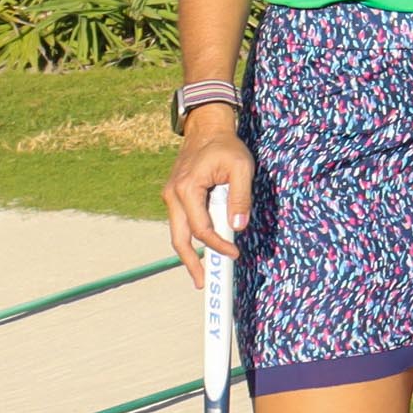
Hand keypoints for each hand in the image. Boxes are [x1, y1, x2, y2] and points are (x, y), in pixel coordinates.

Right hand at [164, 117, 253, 283]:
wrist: (207, 129)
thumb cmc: (226, 147)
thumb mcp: (241, 167)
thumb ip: (240, 196)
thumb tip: (238, 225)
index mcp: (187, 188)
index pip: (201, 228)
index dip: (218, 245)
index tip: (234, 253)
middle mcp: (173, 195)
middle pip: (179, 238)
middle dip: (191, 263)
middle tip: (203, 284)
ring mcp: (171, 196)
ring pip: (177, 233)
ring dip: (189, 254)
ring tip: (201, 274)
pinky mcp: (176, 197)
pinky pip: (182, 223)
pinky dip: (191, 238)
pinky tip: (203, 248)